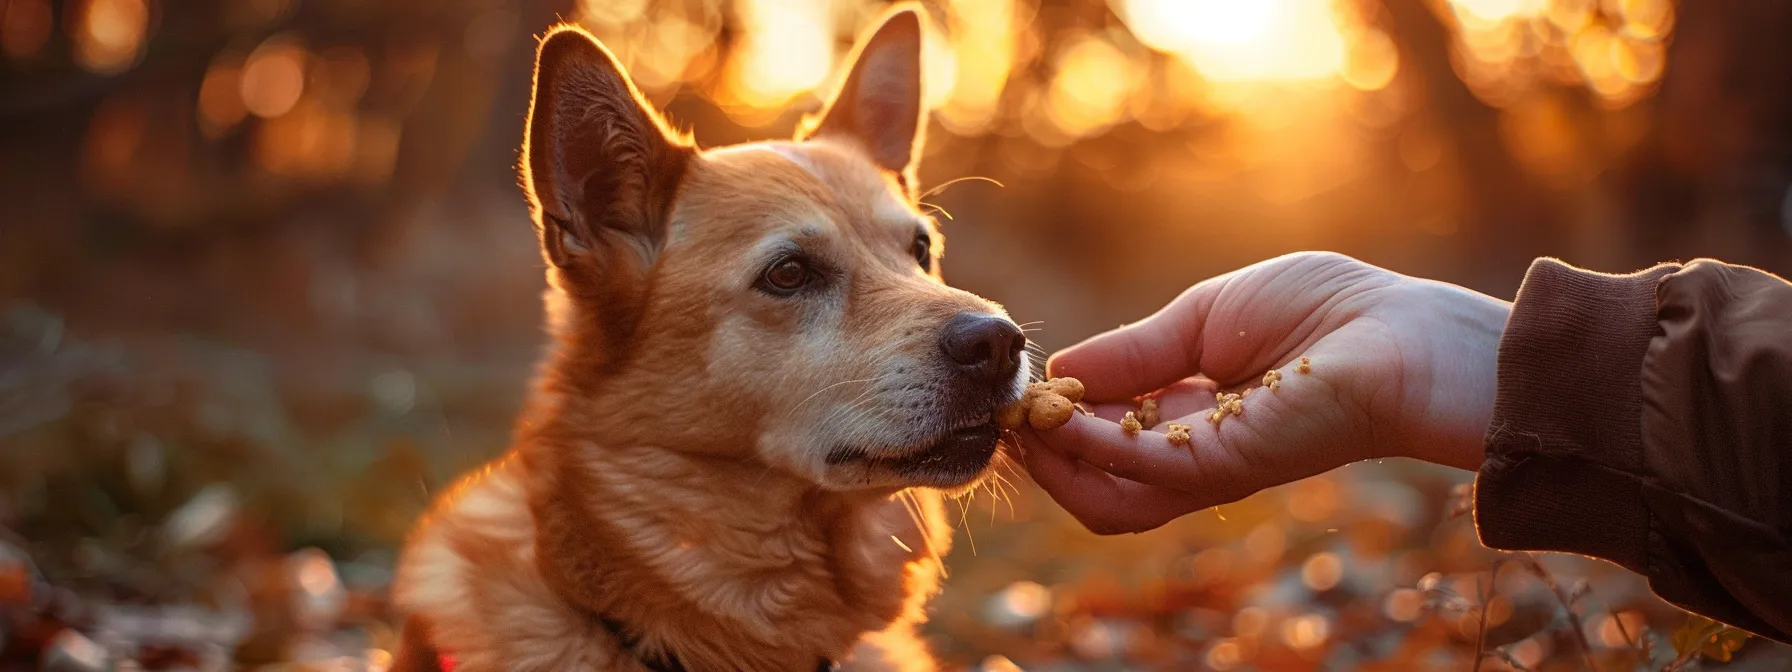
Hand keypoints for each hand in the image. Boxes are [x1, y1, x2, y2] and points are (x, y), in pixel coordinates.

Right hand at [1018, 252, 1509, 534]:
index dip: (1055, 417)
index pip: (1105, 434)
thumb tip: (1059, 371)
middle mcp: (1191, 450)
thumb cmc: (1325, 311)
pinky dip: (1080, 445)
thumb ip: (1134, 351)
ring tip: (1018, 421)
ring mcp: (1204, 468)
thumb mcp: (1202, 316)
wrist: (1403, 336)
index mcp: (1190, 411)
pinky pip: (1129, 472)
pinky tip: (1054, 412)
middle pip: (1095, 480)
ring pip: (1102, 498)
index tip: (1017, 391)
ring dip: (1050, 461)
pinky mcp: (1219, 469)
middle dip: (1040, 451)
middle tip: (1003, 416)